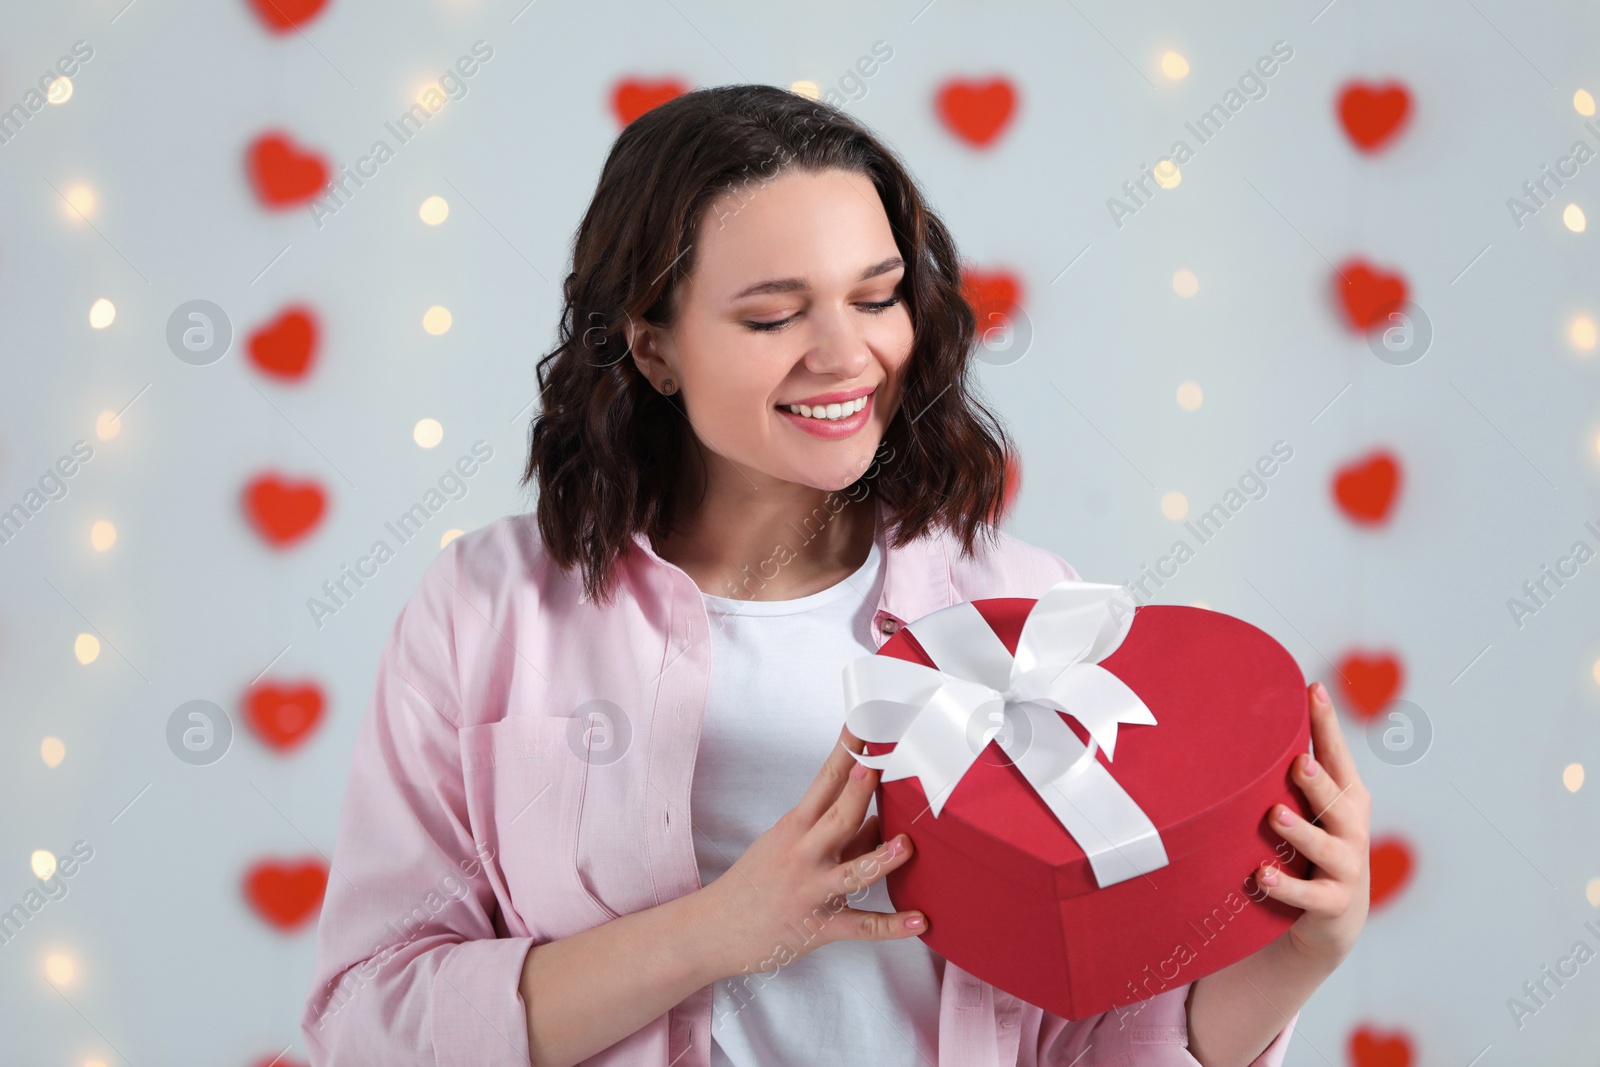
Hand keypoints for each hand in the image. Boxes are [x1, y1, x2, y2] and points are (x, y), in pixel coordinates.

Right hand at [696, 723, 926, 977]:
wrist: (715, 928)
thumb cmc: (755, 883)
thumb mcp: (787, 846)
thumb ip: (837, 834)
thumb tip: (880, 818)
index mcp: (795, 828)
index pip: (824, 782)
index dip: (845, 753)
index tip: (862, 726)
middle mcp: (804, 855)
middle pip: (838, 817)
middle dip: (860, 790)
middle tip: (880, 764)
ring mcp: (812, 891)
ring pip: (851, 873)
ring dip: (880, 858)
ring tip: (905, 845)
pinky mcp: (820, 926)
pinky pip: (860, 927)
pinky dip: (891, 926)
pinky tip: (918, 922)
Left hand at [1254, 681, 1370, 964]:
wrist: (1332, 918)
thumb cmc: (1312, 847)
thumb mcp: (1309, 808)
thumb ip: (1290, 774)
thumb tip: (1246, 724)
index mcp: (1345, 798)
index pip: (1337, 757)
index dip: (1327, 724)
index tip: (1313, 689)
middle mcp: (1350, 828)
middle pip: (1337, 800)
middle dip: (1318, 781)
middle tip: (1298, 761)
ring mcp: (1344, 867)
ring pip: (1324, 847)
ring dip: (1300, 831)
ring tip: (1275, 815)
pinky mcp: (1331, 903)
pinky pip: (1308, 895)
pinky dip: (1286, 887)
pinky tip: (1262, 876)